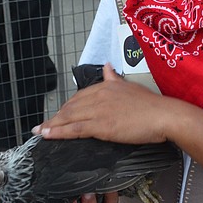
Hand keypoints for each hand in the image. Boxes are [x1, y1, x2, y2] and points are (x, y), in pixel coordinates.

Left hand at [33, 64, 171, 143]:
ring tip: (40, 131)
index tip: (58, 113)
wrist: (163, 115)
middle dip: (55, 116)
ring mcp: (99, 110)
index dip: (67, 106)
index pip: (80, 96)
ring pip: (69, 117)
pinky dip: (58, 132)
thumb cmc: (152, 105)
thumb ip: (114, 78)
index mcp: (106, 86)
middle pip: (71, 106)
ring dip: (52, 125)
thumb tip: (107, 66)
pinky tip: (48, 135)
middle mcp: (99, 95)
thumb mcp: (130, 86)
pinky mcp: (101, 125)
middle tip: (43, 125)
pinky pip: (75, 129)